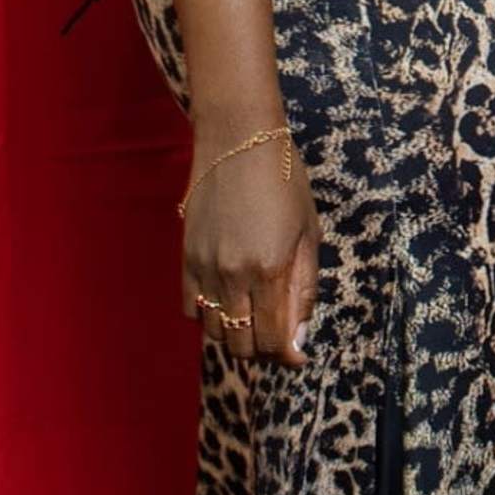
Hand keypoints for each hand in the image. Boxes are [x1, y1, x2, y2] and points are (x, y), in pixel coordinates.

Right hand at [182, 126, 317, 364]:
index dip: (288, 357)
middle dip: (265, 352)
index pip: (274, 340)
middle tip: (279, 339)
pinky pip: (191, 308)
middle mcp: (233, 275)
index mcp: (270, 269)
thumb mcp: (309, 234)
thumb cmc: (285, 180)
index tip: (298, 355)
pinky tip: (228, 302)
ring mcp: (204, 267)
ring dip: (237, 337)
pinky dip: (209, 317)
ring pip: (215, 332)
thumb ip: (303, 290)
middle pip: (242, 345)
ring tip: (255, 321)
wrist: (238, 138)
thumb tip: (300, 339)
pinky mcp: (186, 257)